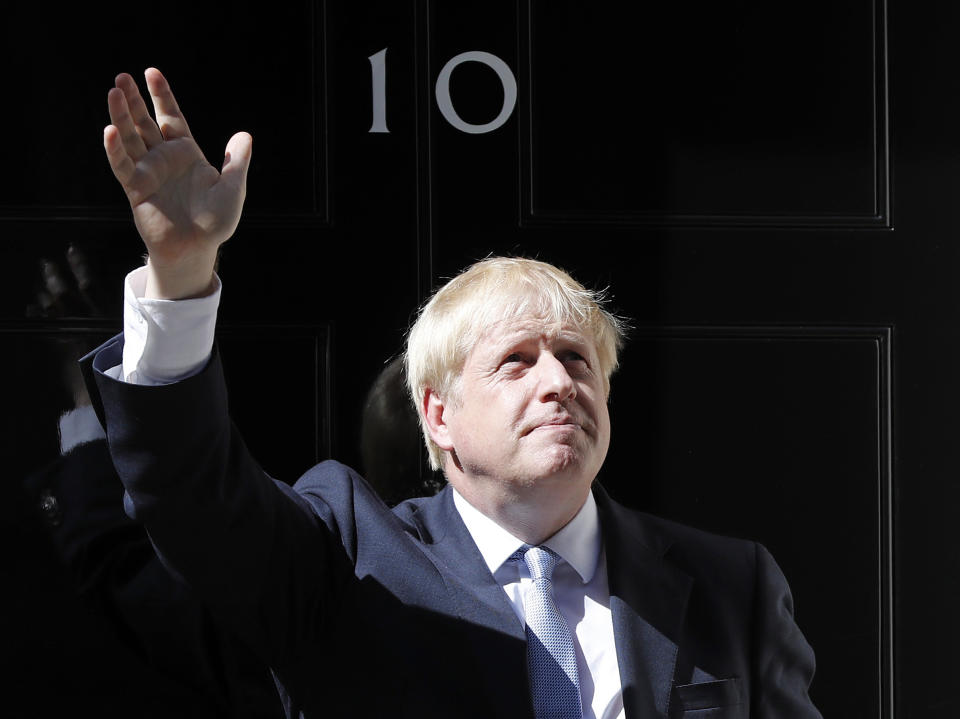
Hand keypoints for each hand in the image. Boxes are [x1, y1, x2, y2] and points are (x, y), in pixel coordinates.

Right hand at [103, 68, 251, 298]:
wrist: (196, 248)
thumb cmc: (215, 221)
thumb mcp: (233, 189)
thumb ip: (237, 162)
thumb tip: (245, 135)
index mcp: (186, 153)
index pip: (171, 117)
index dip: (162, 96)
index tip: (151, 72)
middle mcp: (164, 158)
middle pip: (145, 122)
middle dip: (134, 101)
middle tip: (122, 77)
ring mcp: (148, 171)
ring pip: (130, 138)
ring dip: (120, 116)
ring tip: (113, 92)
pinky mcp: (135, 188)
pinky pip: (122, 165)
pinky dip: (115, 148)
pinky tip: (109, 130)